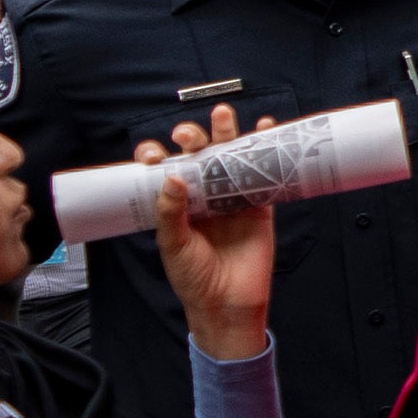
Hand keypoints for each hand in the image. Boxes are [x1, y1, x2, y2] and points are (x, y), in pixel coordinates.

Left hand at [143, 105, 275, 356]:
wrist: (228, 304)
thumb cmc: (193, 278)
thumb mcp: (173, 246)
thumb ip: (171, 212)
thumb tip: (172, 177)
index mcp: (176, 205)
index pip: (164, 171)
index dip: (156, 156)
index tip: (151, 154)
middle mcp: (203, 196)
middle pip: (197, 155)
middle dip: (191, 138)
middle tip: (188, 136)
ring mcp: (232, 198)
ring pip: (228, 157)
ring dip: (226, 133)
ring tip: (222, 114)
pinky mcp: (259, 206)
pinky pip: (263, 174)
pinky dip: (265, 149)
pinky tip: (263, 129)